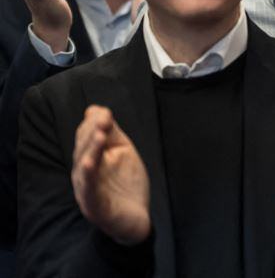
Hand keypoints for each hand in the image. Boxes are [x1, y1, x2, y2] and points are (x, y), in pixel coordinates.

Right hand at [72, 106, 149, 245]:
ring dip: (91, 150)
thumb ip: (112, 133)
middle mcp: (84, 174)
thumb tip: (97, 109)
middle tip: (103, 120)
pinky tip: (89, 164)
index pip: (86, 138)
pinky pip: (88, 190)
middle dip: (92, 133)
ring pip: (84, 168)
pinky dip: (87, 177)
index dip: (94, 124)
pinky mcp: (94, 206)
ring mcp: (87, 190)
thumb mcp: (123, 153)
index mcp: (91, 159)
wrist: (135, 219)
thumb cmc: (126, 185)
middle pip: (83, 150)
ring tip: (99, 136)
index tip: (104, 112)